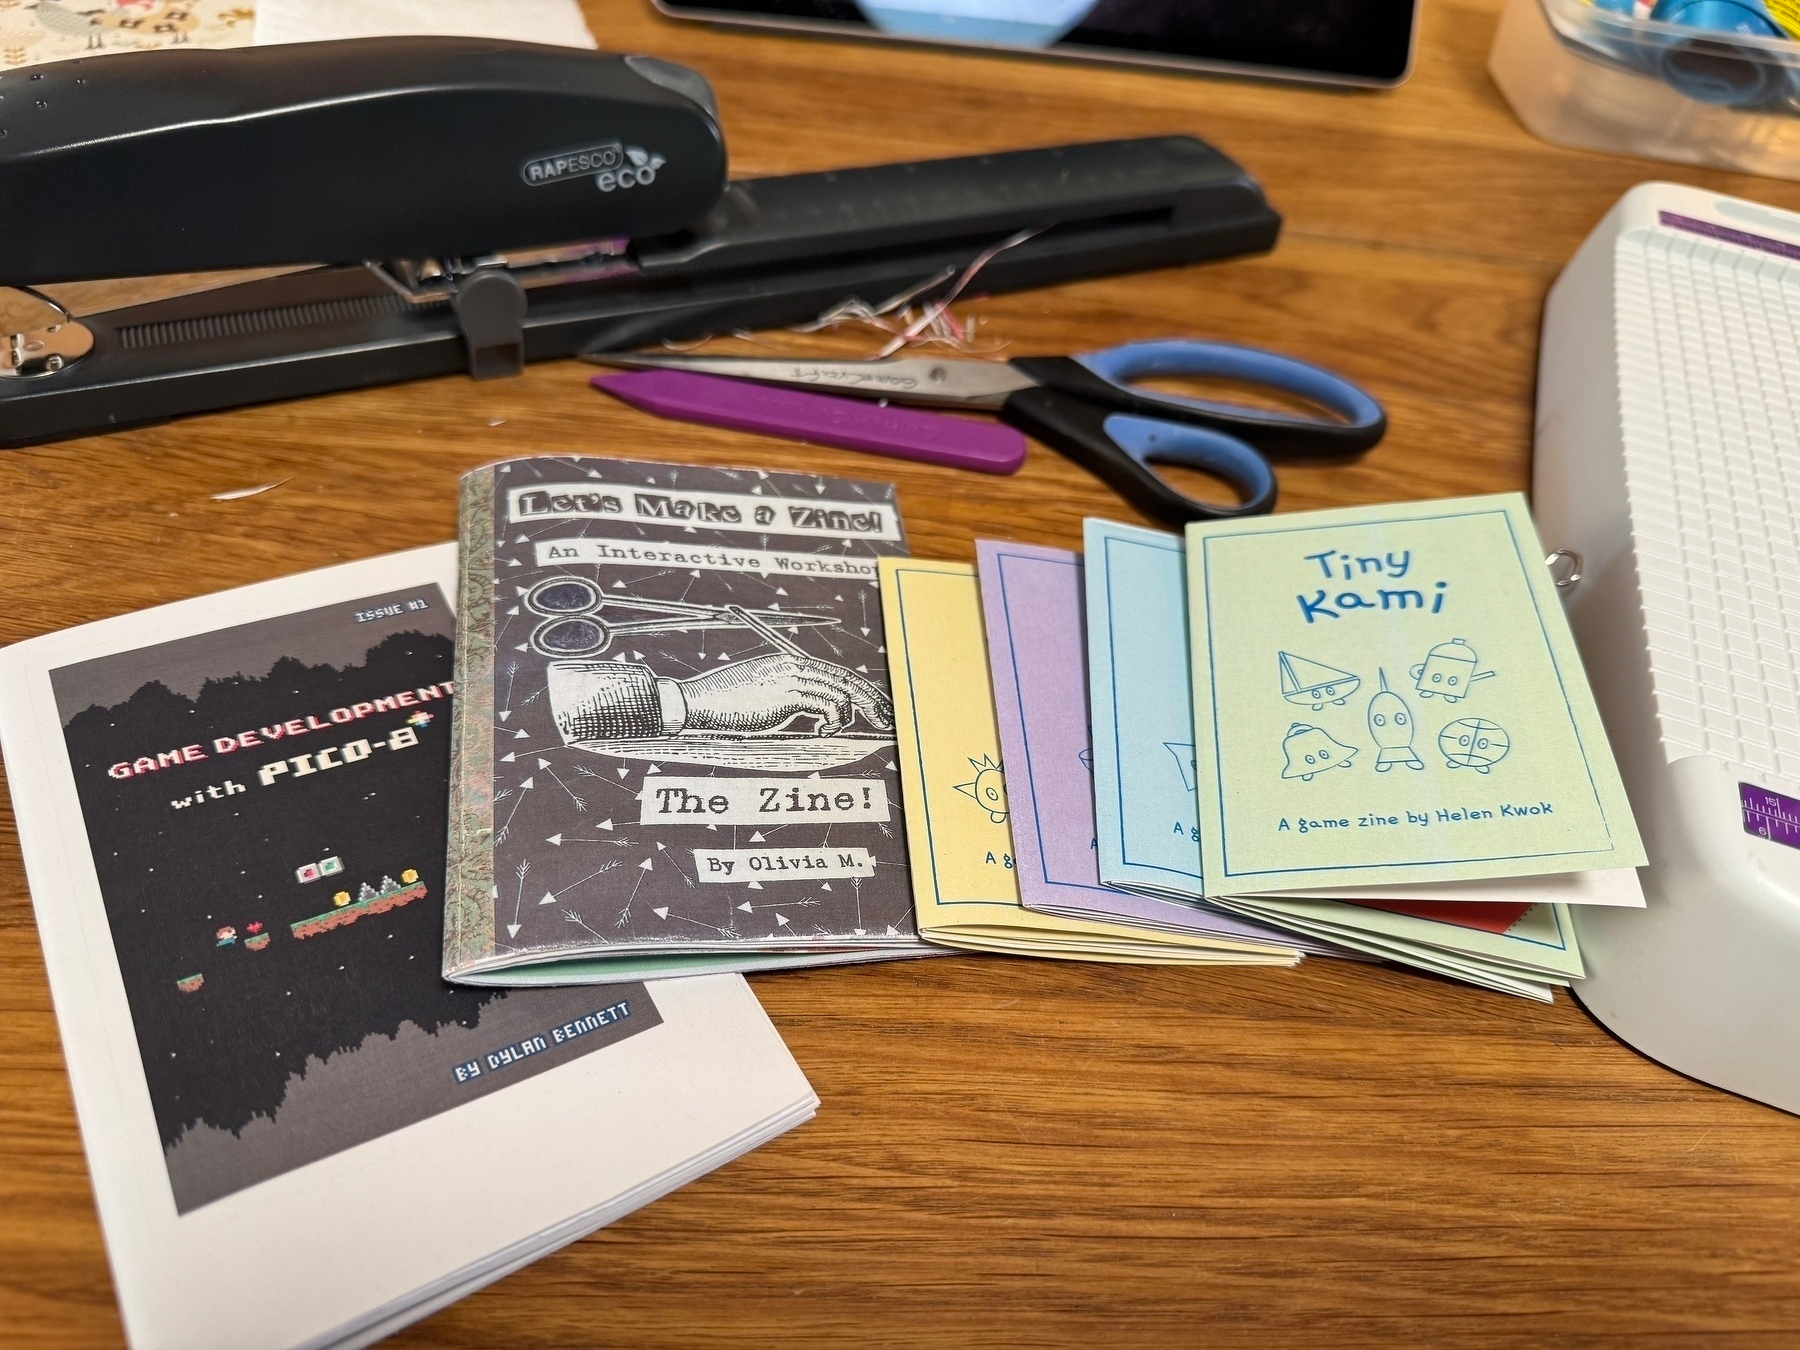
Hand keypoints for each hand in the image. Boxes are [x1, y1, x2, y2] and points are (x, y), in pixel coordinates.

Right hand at [678, 653, 893, 735]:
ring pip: (840, 693)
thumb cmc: (723, 707)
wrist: (696, 704)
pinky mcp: (788, 694)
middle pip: (846, 679)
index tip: (876, 706)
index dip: (859, 689)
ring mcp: (792, 677)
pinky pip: (828, 706)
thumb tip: (817, 715)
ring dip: (847, 715)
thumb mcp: (761, 698)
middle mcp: (794, 665)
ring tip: (836, 729)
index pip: (834, 673)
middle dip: (871, 699)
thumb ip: (787, 698)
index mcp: (788, 664)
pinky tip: (822, 731)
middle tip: (888, 718)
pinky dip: (834, 720)